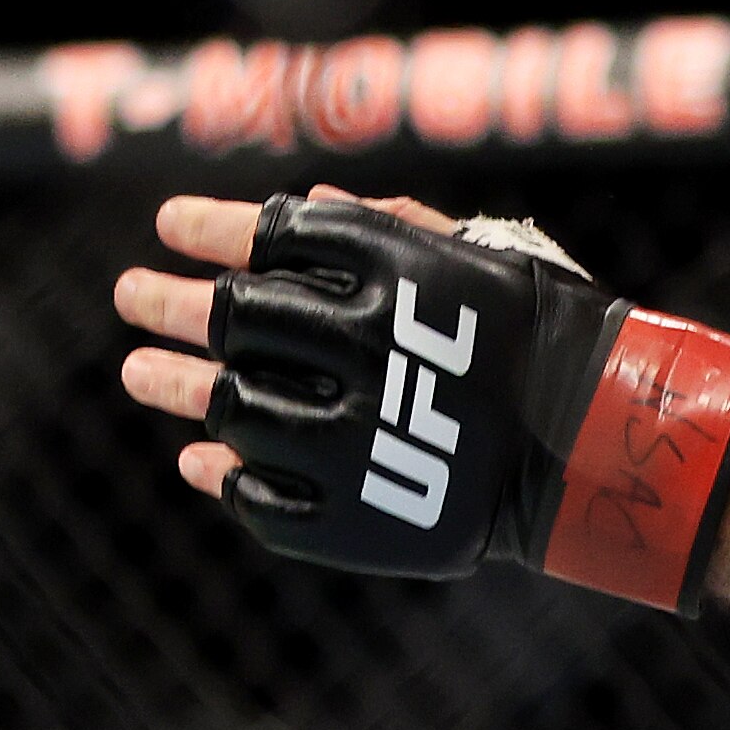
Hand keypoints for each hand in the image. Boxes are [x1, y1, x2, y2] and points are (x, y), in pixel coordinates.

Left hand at [115, 188, 729, 611]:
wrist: (598, 446)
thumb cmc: (538, 331)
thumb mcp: (477, 252)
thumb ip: (385, 225)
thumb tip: (292, 208)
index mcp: (394, 274)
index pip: (270, 237)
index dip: (209, 227)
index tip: (167, 223)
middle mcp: (364, 349)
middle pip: (232, 317)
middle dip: (169, 300)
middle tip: (131, 294)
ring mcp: (354, 440)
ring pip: (230, 407)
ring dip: (173, 386)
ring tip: (135, 370)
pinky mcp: (355, 521)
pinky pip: (261, 499)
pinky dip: (224, 475)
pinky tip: (201, 457)